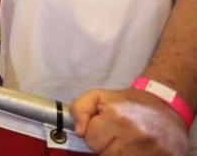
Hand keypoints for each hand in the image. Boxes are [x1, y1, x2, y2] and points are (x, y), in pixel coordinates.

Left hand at [72, 88, 188, 154]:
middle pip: (104, 155)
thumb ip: (80, 109)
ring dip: (118, 154)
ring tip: (127, 143)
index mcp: (117, 118)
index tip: (104, 128)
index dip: (94, 135)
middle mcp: (135, 135)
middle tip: (117, 137)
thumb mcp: (100, 97)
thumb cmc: (131, 103)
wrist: (167, 106)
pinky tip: (137, 150)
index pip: (90, 141)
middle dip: (106, 148)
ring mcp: (150, 151)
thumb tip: (78, 132)